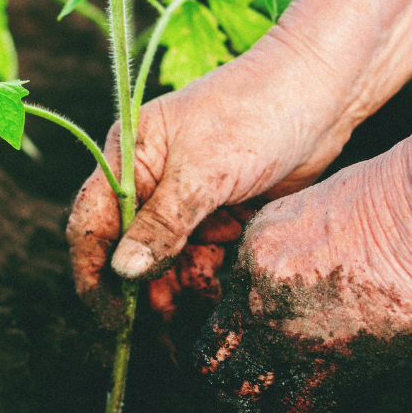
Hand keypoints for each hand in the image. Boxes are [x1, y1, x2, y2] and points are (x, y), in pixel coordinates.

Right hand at [66, 0, 411, 324]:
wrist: (321, 95)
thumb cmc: (254, 114)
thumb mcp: (204, 171)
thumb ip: (162, 225)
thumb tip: (122, 272)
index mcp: (129, 158)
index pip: (90, 223)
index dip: (92, 272)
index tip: (110, 317)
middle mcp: (150, 181)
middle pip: (129, 249)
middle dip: (145, 284)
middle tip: (166, 313)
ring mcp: (185, 200)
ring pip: (167, 259)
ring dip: (182, 279)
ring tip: (207, 282)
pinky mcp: (217, 214)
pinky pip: (201, 256)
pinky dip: (209, 270)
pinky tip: (224, 269)